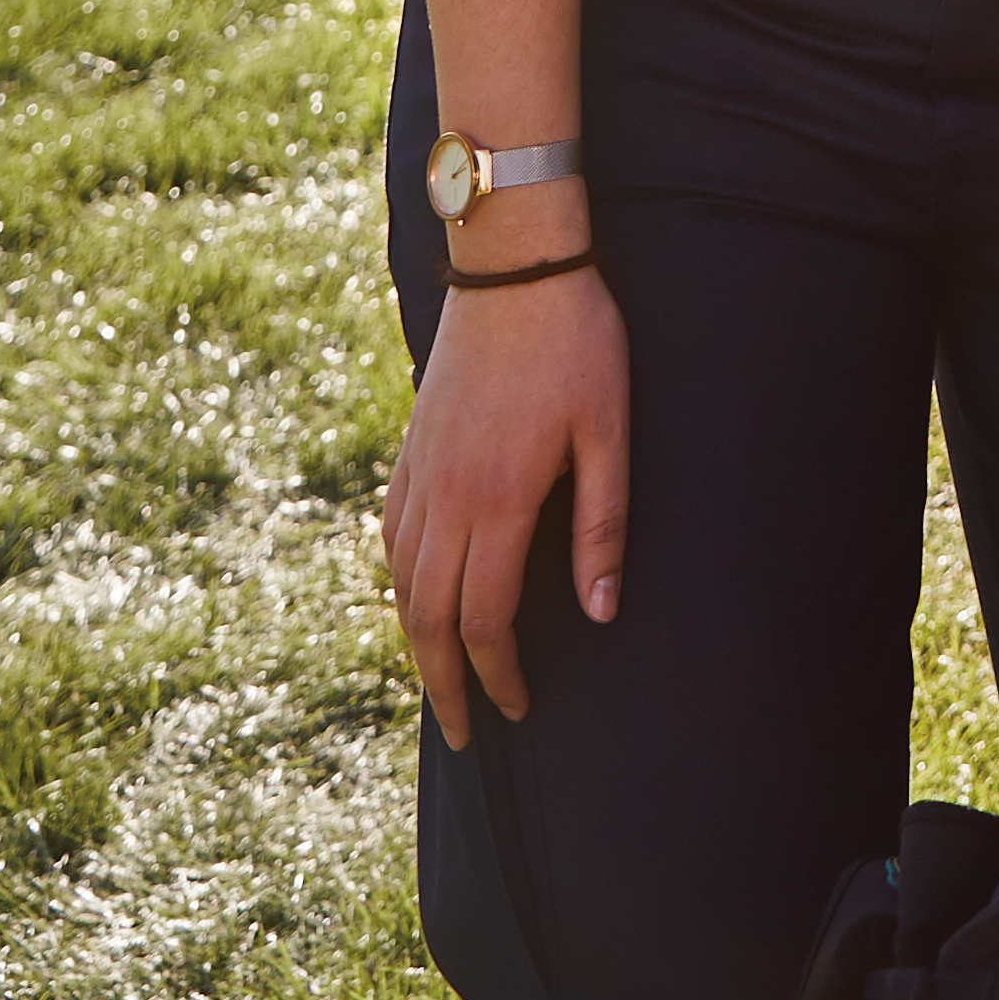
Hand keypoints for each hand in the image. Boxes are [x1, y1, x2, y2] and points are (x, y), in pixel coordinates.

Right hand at [377, 248, 628, 750]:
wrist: (515, 268)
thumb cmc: (579, 343)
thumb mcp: (609, 430)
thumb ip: (603, 524)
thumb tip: (600, 613)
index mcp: (498, 499)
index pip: (484, 619)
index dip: (498, 674)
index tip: (518, 709)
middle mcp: (445, 497)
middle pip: (429, 617)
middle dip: (445, 683)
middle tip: (466, 730)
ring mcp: (419, 472)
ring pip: (400, 581)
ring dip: (416, 639)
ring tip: (438, 678)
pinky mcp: (410, 447)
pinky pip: (389, 535)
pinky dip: (396, 582)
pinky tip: (411, 596)